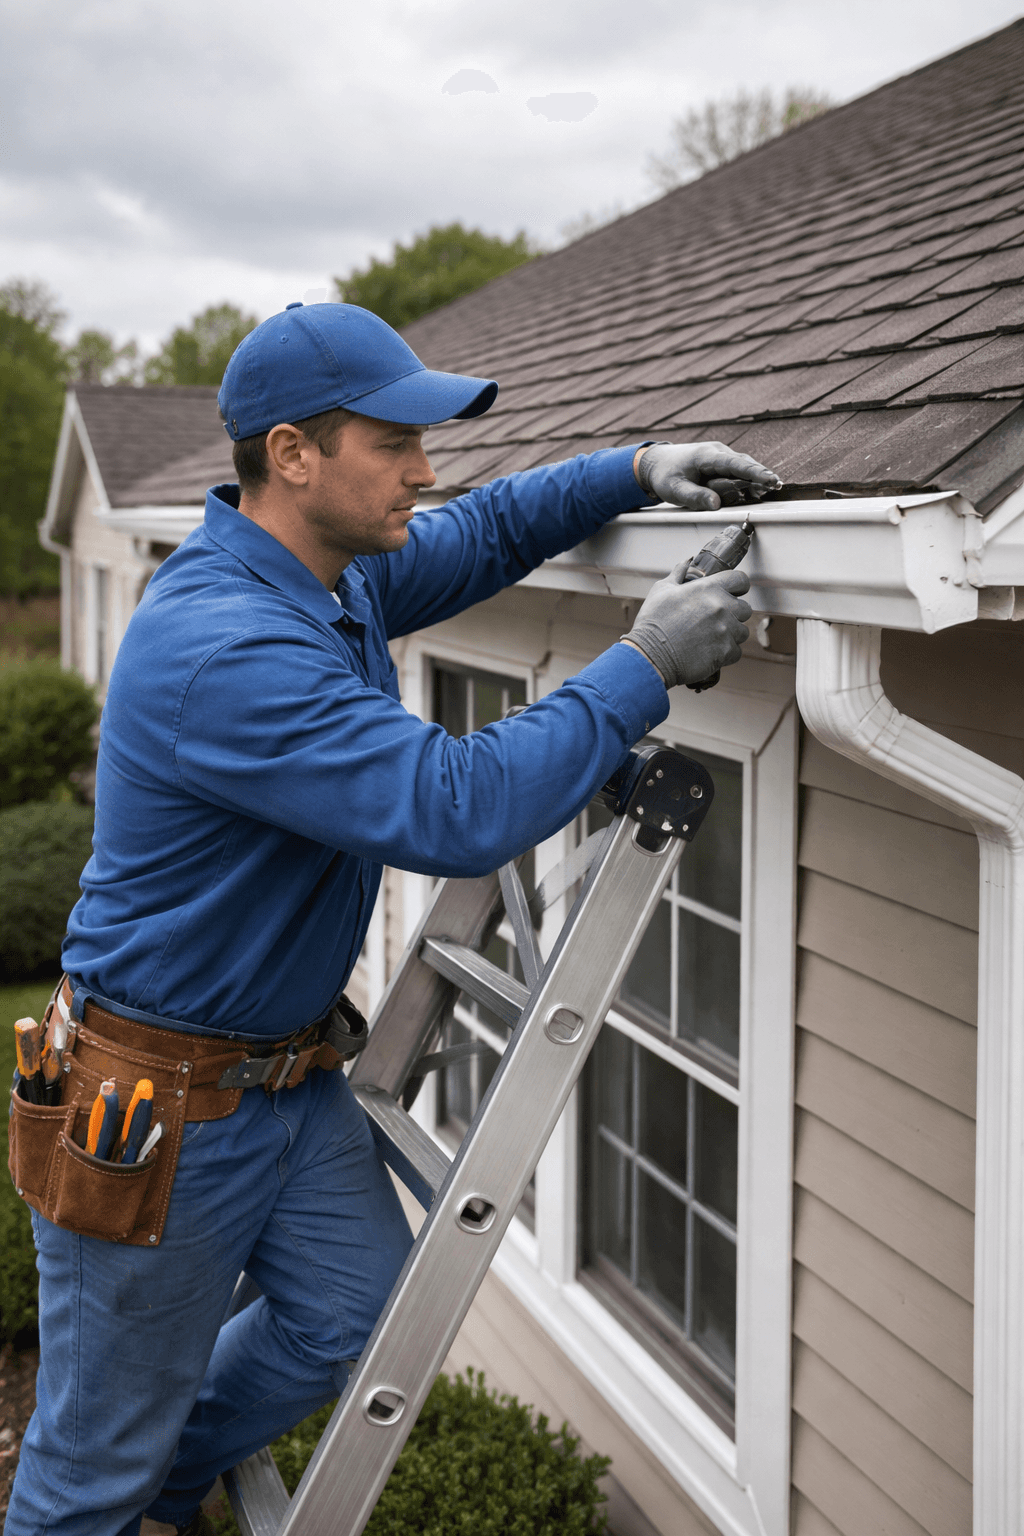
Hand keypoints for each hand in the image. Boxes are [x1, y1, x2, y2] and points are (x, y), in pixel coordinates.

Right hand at [624, 562, 751, 688]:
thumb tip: (688, 562)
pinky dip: (725, 653)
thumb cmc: (653, 622)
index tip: (733, 593)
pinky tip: (709, 652)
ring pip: (742, 632)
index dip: (738, 587)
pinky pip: (736, 651)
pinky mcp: (725, 651)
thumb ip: (679, 573)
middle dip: (734, 614)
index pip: (741, 580)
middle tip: (715, 621)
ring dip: (731, 635)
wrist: (650, 655)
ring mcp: (725, 629)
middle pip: (745, 608)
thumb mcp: (662, 590)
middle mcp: (721, 606)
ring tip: (710, 638)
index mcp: (708, 588)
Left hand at [634, 441, 780, 509]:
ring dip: (756, 478)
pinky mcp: (720, 464)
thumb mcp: (674, 489)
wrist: (656, 463)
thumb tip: (716, 505)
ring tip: (770, 489)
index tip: (769, 480)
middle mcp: (717, 452)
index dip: (754, 472)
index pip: (735, 464)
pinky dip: (748, 479)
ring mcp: (720, 457)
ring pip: (742, 467)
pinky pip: (737, 471)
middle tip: (776, 486)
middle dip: (761, 474)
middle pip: (744, 463)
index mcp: (707, 456)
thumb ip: (694, 497)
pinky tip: (756, 490)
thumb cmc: (665, 475)